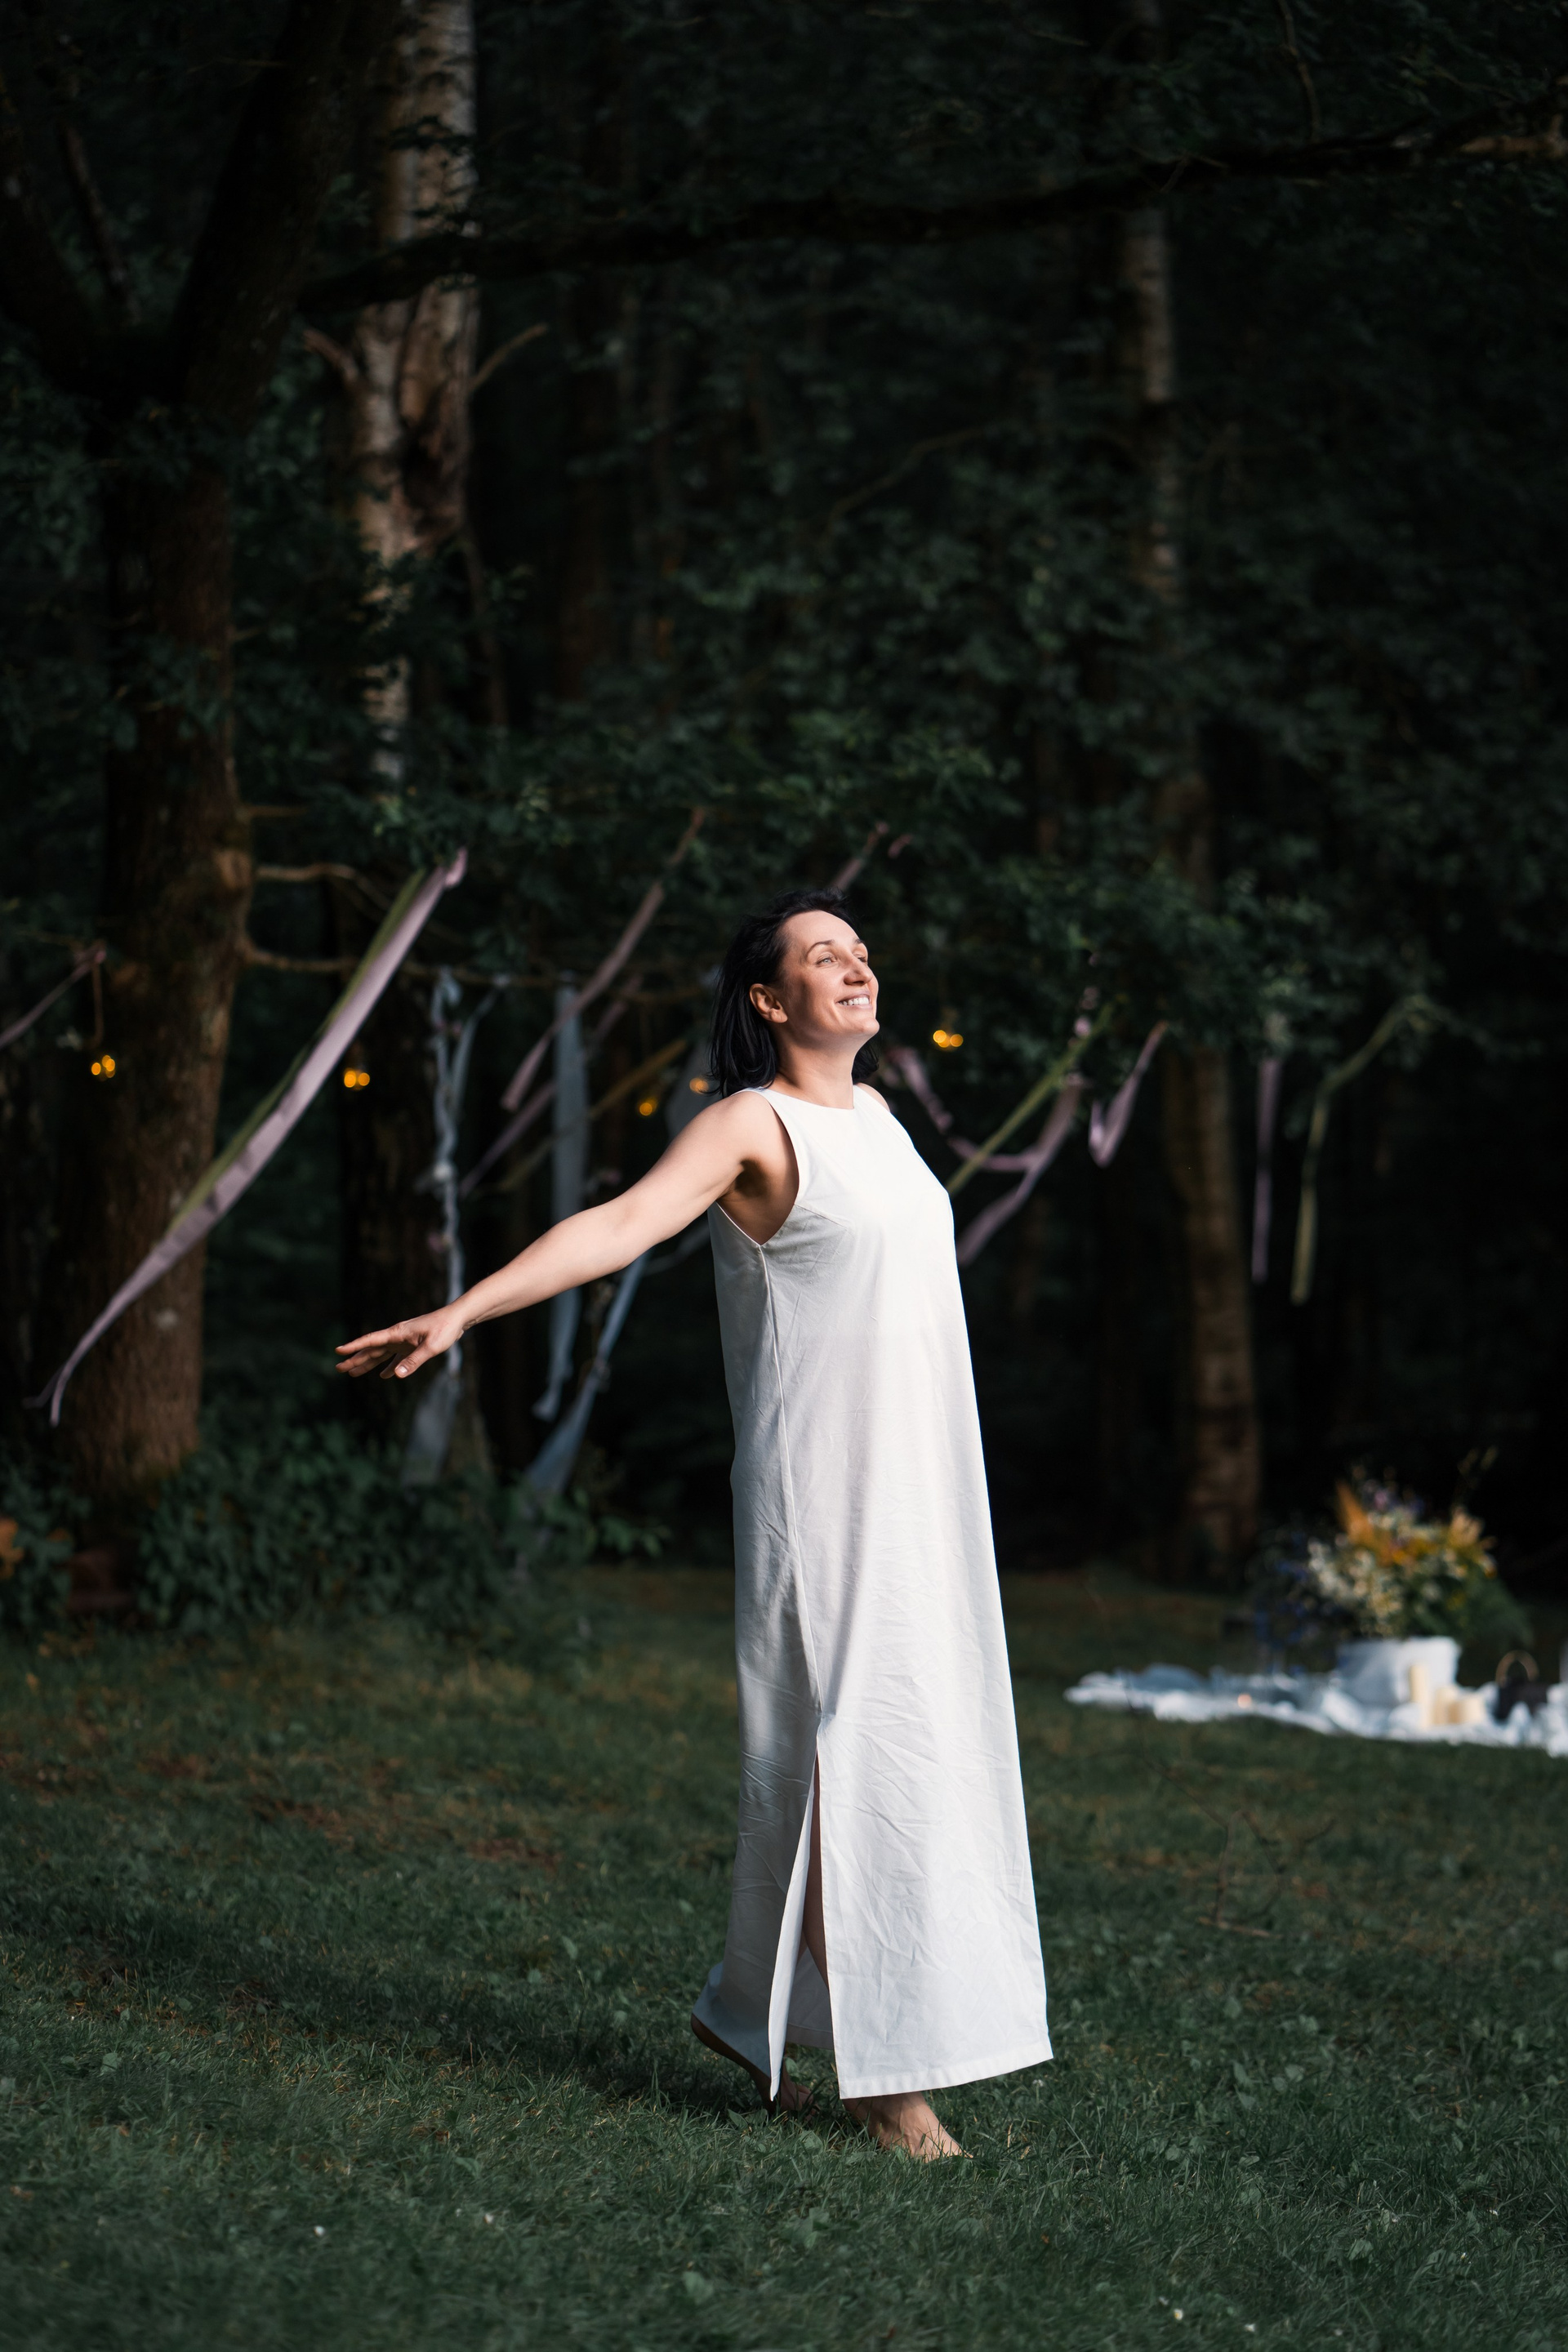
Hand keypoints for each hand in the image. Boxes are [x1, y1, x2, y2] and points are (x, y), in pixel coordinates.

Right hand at [335, 1306, 466, 1381]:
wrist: (457, 1319)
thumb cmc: (444, 1329)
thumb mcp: (431, 1347)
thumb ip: (414, 1361)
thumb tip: (396, 1376)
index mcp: (397, 1333)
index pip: (370, 1341)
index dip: (354, 1346)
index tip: (339, 1351)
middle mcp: (397, 1337)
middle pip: (371, 1349)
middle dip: (355, 1359)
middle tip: (339, 1368)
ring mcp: (403, 1341)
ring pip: (381, 1354)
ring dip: (368, 1364)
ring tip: (353, 1373)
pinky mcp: (412, 1345)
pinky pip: (396, 1358)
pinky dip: (390, 1367)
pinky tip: (385, 1376)